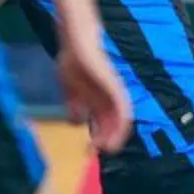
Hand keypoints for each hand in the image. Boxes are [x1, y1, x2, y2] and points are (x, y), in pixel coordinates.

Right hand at [56, 37, 131, 151]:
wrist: (77, 41)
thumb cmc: (73, 61)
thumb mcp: (70, 89)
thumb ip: (74, 105)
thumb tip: (76, 122)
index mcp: (98, 100)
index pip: (102, 124)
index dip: (98, 137)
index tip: (89, 150)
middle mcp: (109, 98)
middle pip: (113, 124)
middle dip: (107, 140)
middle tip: (98, 152)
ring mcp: (114, 93)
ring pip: (122, 120)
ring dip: (116, 135)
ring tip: (109, 148)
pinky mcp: (116, 88)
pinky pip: (123, 109)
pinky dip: (121, 123)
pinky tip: (117, 133)